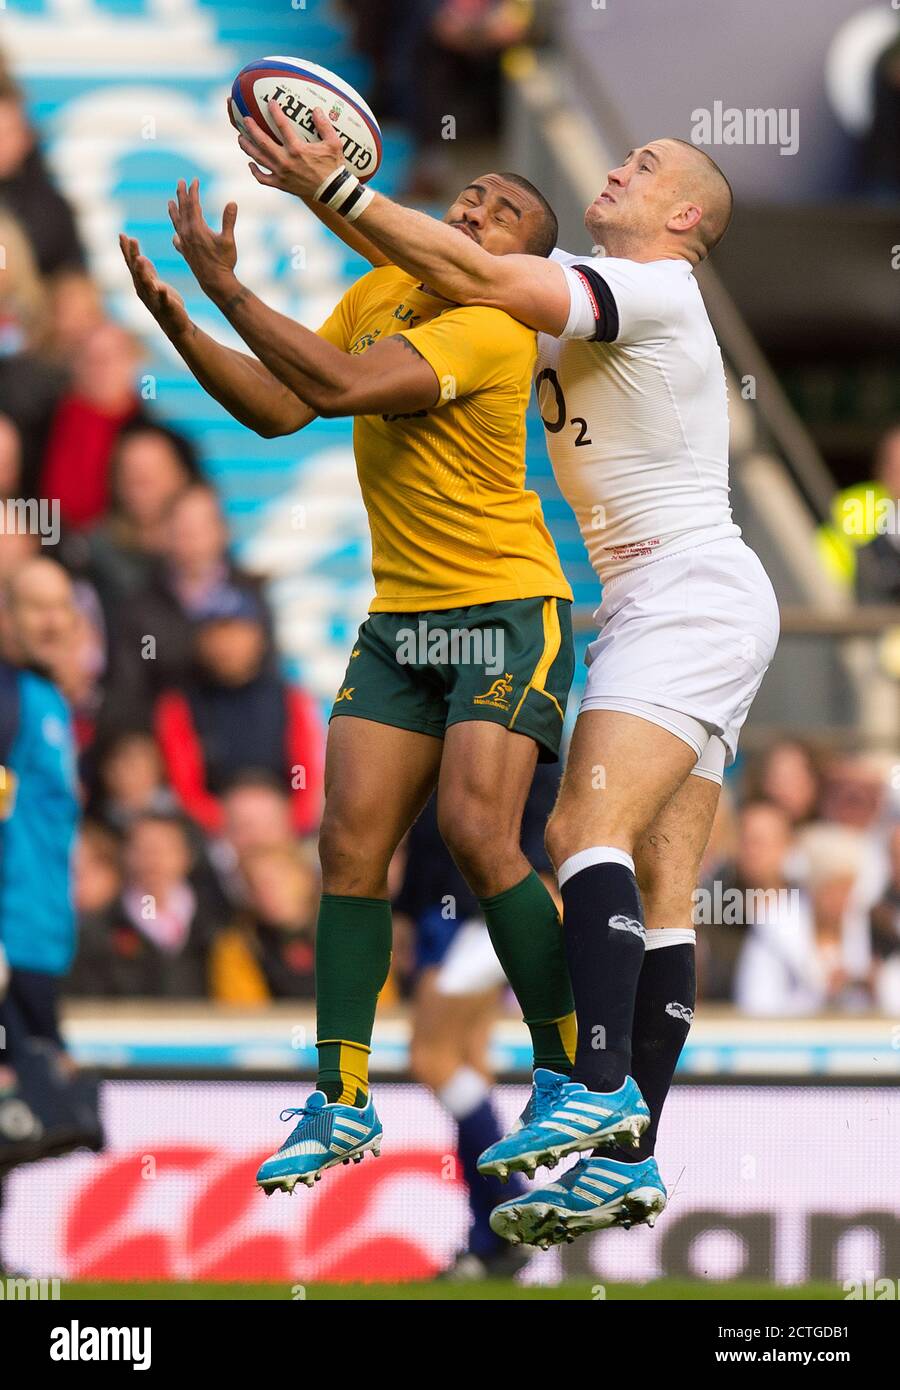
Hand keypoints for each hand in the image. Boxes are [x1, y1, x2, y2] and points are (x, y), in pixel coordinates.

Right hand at [119, 233, 190, 338]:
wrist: (176, 325)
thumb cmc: (165, 303)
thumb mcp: (155, 284)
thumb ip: (147, 272)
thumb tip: (139, 258)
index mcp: (141, 283)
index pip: (132, 264)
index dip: (126, 250)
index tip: (121, 234)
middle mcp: (144, 290)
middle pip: (135, 271)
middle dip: (132, 255)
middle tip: (130, 239)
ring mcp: (154, 299)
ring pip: (146, 284)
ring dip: (142, 271)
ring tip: (140, 258)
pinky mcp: (166, 307)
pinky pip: (163, 299)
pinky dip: (162, 294)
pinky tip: (161, 288)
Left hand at [167, 178, 237, 294]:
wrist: (215, 282)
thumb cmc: (224, 262)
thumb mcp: (228, 240)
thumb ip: (229, 220)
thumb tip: (232, 202)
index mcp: (196, 228)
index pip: (192, 204)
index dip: (193, 191)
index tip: (194, 180)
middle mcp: (187, 233)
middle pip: (182, 209)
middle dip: (182, 194)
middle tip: (180, 182)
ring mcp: (184, 243)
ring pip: (177, 222)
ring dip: (174, 211)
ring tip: (170, 202)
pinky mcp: (185, 253)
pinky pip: (177, 240)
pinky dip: (176, 234)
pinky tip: (176, 235)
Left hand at [237, 100, 344, 198]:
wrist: (332, 191)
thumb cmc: (333, 166)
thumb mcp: (334, 143)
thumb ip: (324, 125)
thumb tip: (316, 109)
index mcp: (297, 149)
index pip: (282, 125)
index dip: (275, 112)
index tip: (270, 103)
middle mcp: (285, 161)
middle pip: (262, 141)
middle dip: (251, 128)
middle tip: (246, 119)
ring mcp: (281, 174)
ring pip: (258, 158)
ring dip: (247, 147)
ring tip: (241, 138)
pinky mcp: (280, 185)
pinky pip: (262, 178)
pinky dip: (255, 171)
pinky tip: (250, 163)